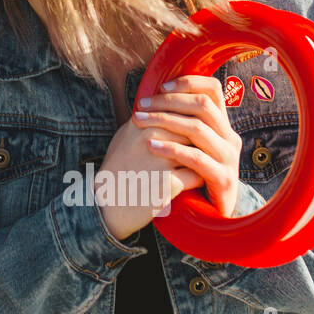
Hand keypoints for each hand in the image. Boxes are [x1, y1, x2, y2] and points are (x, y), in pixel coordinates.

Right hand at [96, 111, 204, 240]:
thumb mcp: (124, 137)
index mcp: (141, 123)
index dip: (192, 123)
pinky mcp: (168, 181)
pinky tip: (196, 183)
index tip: (195, 133)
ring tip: (204, 166)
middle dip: (202, 140)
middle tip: (206, 150)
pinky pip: (197, 175)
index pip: (180, 113)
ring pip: (199, 150)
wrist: (106, 204)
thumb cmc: (117, 170)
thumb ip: (146, 121)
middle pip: (193, 129)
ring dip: (205, 158)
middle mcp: (150, 136)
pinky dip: (199, 180)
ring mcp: (160, 158)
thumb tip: (169, 108)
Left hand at [134, 74, 242, 219]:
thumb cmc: (188, 175)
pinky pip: (196, 158)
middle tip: (141, 105)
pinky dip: (171, 149)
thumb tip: (152, 97)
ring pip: (198, 128)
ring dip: (164, 120)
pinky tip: (151, 146)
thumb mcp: (185, 144)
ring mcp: (229, 158)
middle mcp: (229, 137)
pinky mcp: (223, 178)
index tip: (160, 87)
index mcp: (221, 125)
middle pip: (202, 104)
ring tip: (139, 121)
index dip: (188, 83)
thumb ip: (177, 123)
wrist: (207, 215)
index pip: (213, 89)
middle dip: (168, 101)